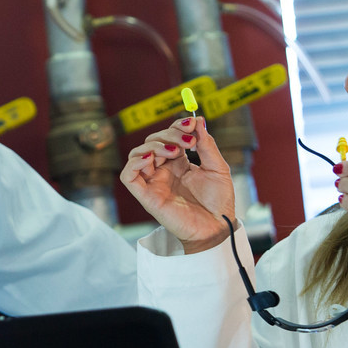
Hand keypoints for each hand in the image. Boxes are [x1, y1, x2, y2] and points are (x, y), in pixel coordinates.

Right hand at [119, 117, 234, 251]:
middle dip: (169, 134)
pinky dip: (134, 163)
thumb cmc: (219, 202)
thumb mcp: (218, 168)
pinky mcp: (147, 197)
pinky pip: (129, 176)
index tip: (192, 123)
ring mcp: (154, 183)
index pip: (168, 136)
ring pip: (137, 154)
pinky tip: (151, 158)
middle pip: (153, 141)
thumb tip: (198, 120)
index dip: (177, 126)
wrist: (218, 227)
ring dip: (154, 145)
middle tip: (188, 141)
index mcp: (179, 163)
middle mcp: (164, 171)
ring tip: (174, 151)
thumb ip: (207, 145)